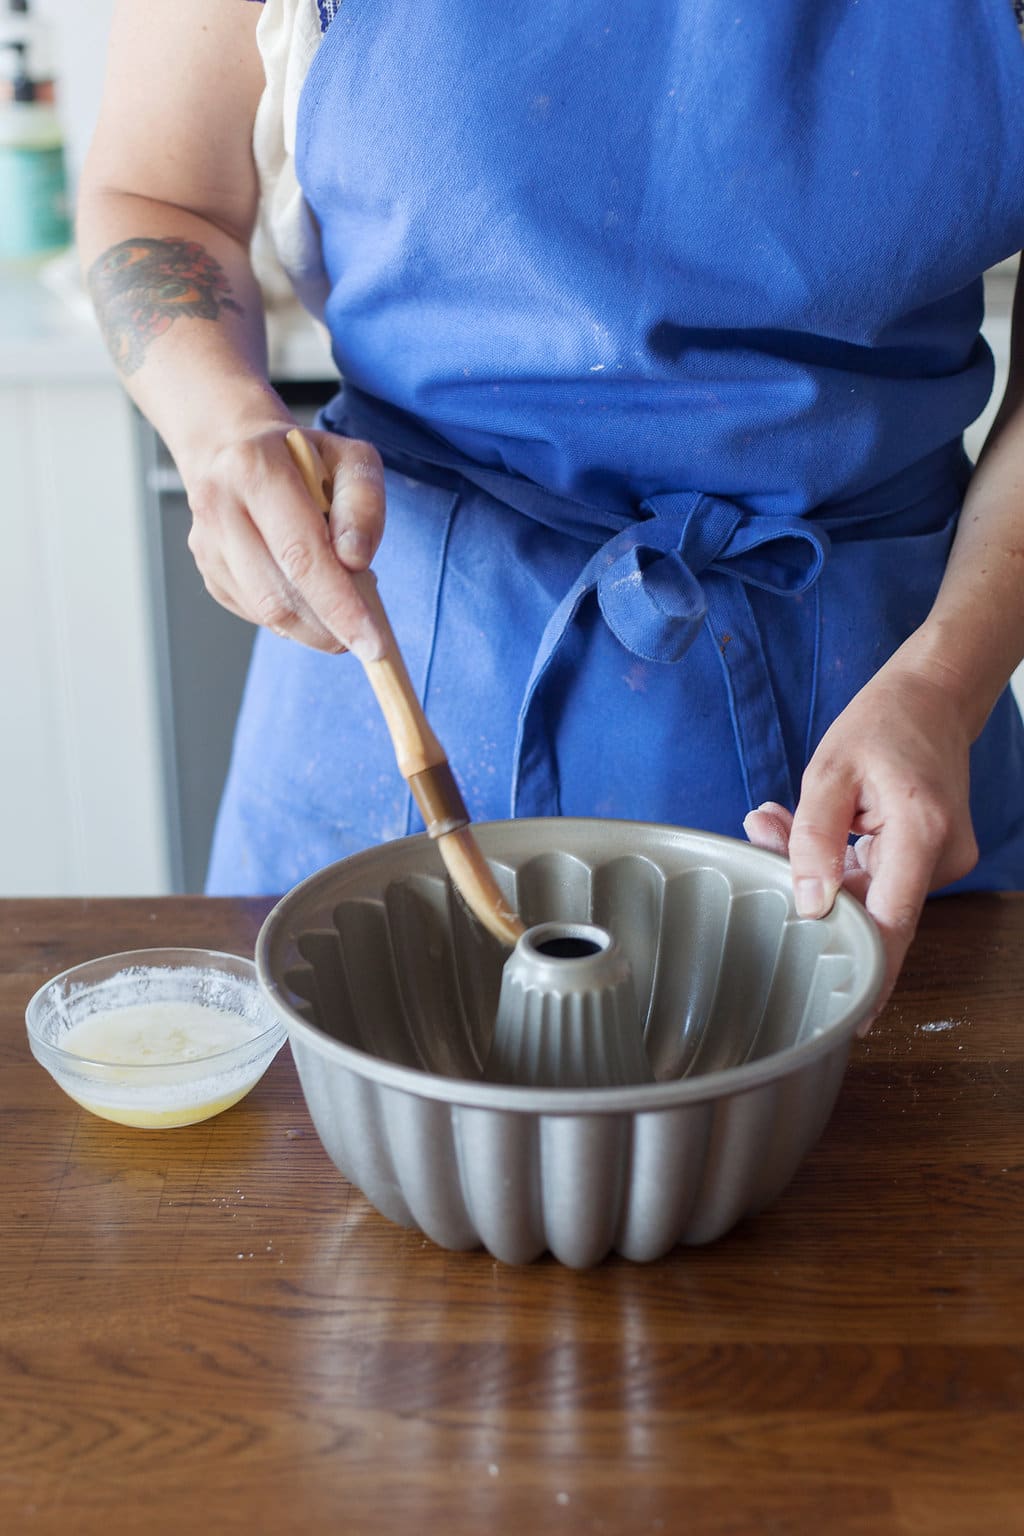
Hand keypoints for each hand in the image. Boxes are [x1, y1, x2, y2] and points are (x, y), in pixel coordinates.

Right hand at [183, 419, 386, 658]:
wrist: (234, 450)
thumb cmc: (303, 459)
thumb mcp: (351, 459)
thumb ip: (364, 504)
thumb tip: (355, 560)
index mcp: (254, 469)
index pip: (301, 555)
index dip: (340, 606)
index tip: (373, 643)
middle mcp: (219, 507)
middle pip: (280, 594)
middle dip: (331, 627)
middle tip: (369, 638)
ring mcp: (207, 546)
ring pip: (267, 613)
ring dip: (316, 627)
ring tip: (344, 607)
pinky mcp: (209, 574)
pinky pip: (258, 614)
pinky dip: (296, 618)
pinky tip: (312, 595)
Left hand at [743, 660, 979, 1027]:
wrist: (934, 697)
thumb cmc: (883, 724)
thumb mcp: (830, 772)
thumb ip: (813, 839)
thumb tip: (808, 905)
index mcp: (920, 834)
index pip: (892, 925)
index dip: (868, 974)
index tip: (847, 1017)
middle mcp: (942, 857)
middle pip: (871, 907)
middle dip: (811, 890)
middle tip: (762, 834)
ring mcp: (941, 861)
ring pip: (869, 892)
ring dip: (819, 869)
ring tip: (775, 818)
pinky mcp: (929, 858)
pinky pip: (878, 876)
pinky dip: (838, 860)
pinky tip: (799, 824)